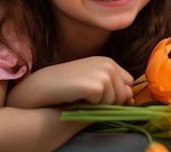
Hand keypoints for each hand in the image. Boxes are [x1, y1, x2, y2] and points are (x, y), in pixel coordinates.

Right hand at [7, 56, 134, 108]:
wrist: (39, 88)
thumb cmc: (64, 88)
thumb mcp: (90, 84)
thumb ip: (111, 90)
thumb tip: (131, 99)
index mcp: (107, 62)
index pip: (128, 82)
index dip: (118, 94)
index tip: (101, 99)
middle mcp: (108, 64)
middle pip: (125, 93)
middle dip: (110, 102)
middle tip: (87, 100)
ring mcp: (103, 73)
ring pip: (116, 101)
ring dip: (100, 106)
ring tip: (80, 99)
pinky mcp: (97, 86)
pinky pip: (105, 106)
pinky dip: (92, 108)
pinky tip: (76, 100)